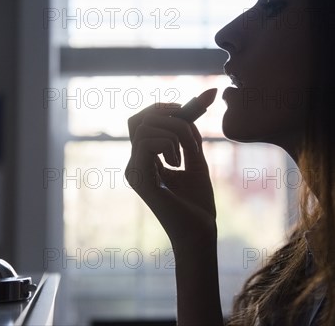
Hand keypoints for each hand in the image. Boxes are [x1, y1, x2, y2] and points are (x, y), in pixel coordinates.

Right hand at [125, 103, 216, 249]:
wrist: (200, 232)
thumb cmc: (198, 202)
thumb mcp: (196, 158)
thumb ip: (189, 133)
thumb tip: (195, 102)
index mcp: (144, 160)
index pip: (143, 122)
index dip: (164, 108)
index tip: (196, 105)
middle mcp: (134, 164)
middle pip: (139, 120)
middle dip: (167, 114)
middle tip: (190, 130)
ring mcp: (134, 171)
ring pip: (145, 128)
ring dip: (174, 132)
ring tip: (188, 153)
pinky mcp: (139, 179)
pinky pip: (147, 143)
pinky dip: (168, 143)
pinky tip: (178, 162)